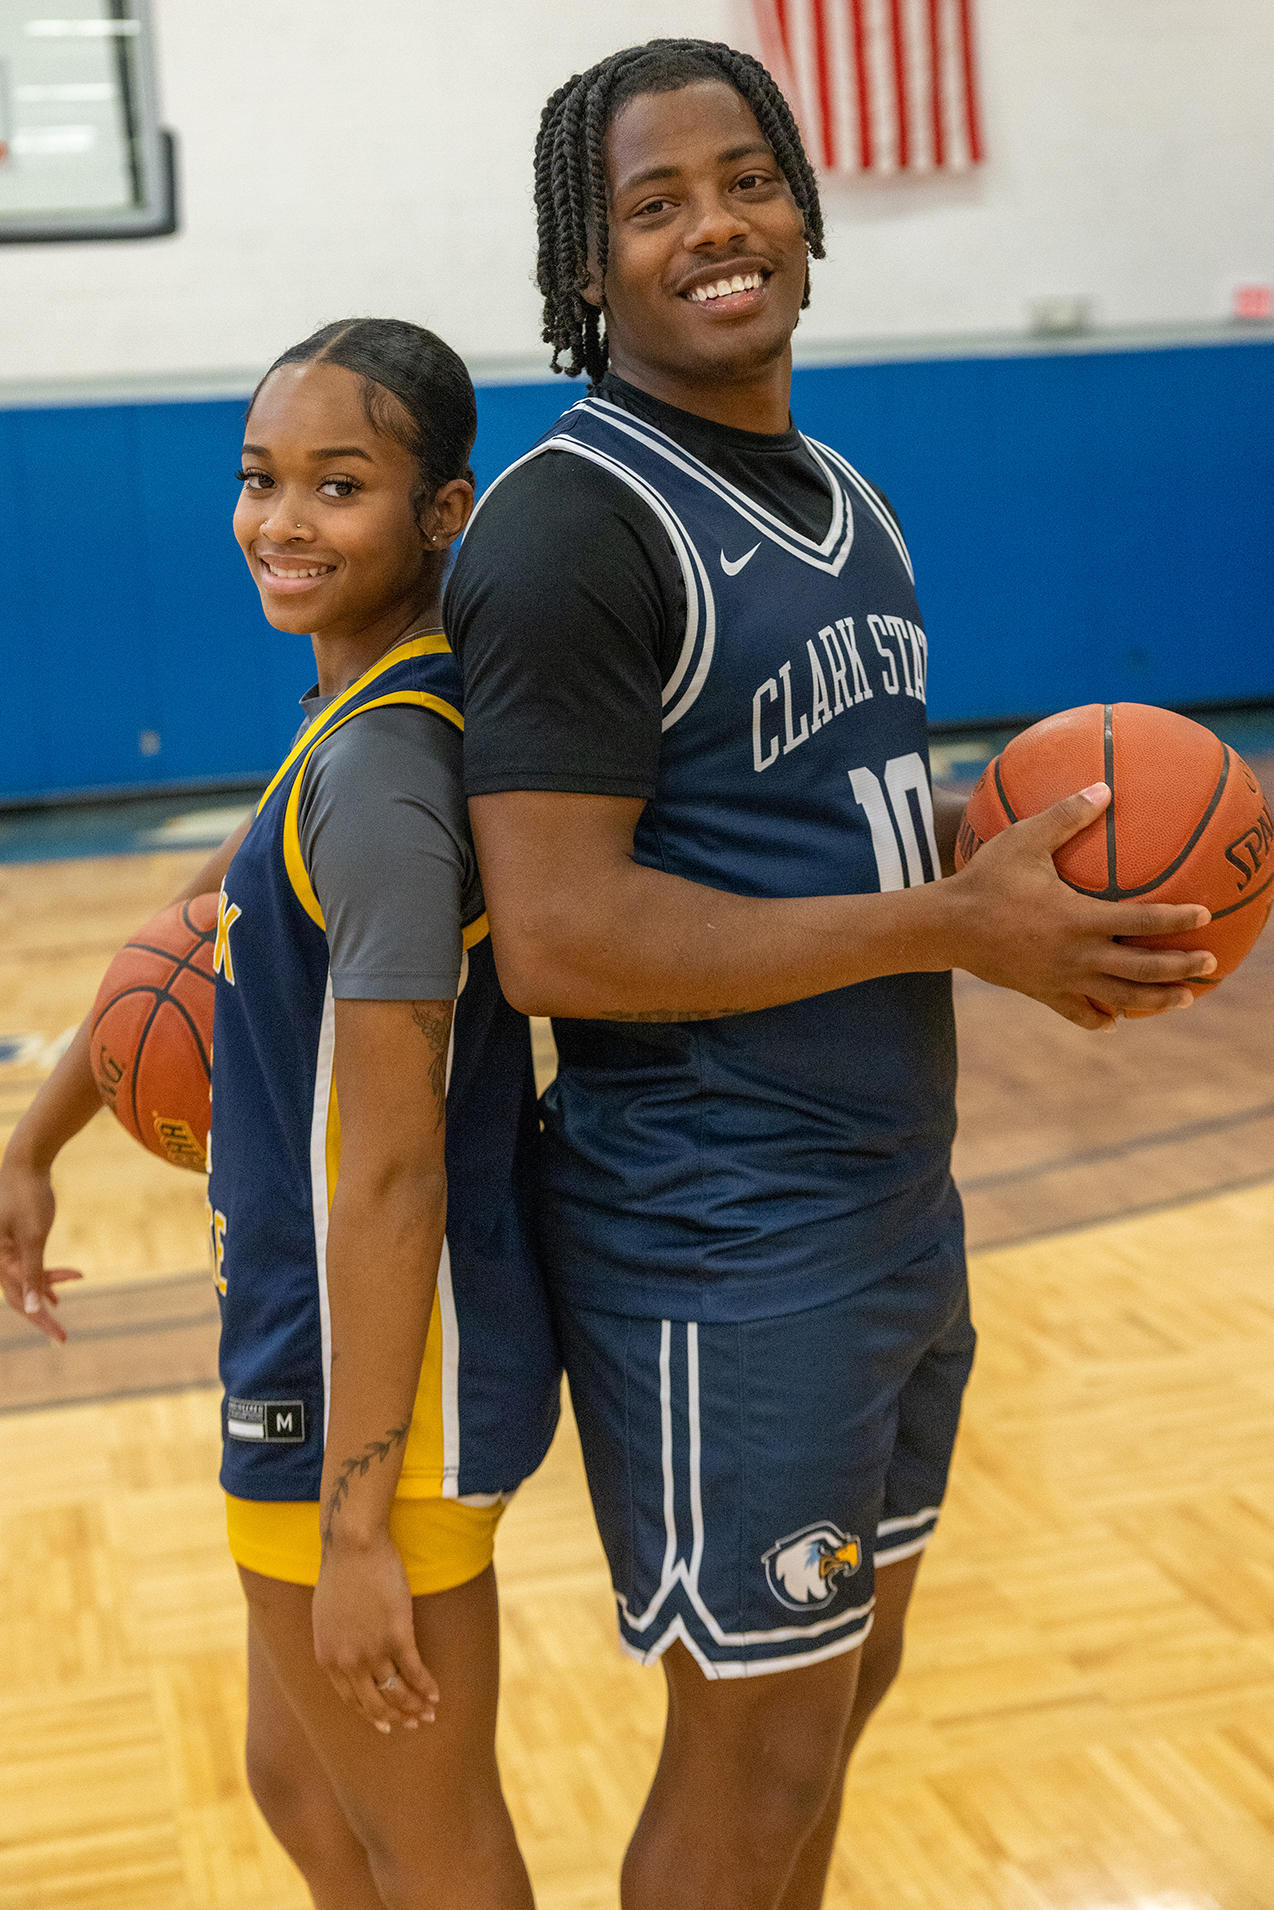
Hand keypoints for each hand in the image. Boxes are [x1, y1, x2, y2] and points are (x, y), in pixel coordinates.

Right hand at [0, 1143, 81, 1341]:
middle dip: (41, 1314)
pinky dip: (44, 1274)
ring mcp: (4, 1249)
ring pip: (23, 1279)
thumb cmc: (27, 1196)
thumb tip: (29, 1308)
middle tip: (63, 1337)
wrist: (25, 1163)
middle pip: (18, 1295)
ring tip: (61, 1306)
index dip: (39, 1321)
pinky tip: (62, 1280)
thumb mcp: (34, 1236)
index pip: (17, 1300)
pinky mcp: (13, 1239)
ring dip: (44, 1291)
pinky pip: (26, 1264)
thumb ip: (31, 1272)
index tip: (61, 1338)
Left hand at [311, 1529, 439, 1734]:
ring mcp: (373, 1649)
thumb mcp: (325, 1618)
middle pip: (375, 1702)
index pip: (352, 1700)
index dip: (372, 1715)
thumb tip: (347, 1661)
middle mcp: (349, 1661)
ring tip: (428, 1713)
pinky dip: (426, 1686)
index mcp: (328, 1659)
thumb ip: (335, 1645)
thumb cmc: (340, 1574)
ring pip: (396, 1690)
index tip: (386, 1723)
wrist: (353, 1546)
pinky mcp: (398, 1634)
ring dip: (414, 1706)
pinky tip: (436, 1694)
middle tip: (411, 1725)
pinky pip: (415, 1670)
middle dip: (395, 1718)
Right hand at [949, 782, 1215, 1029]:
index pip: (1140, 921)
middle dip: (1179, 968)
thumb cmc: (985, 878)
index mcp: (1078, 918)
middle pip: (1141, 969)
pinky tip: (1116, 1021)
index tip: (1204, 915)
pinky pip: (1078, 1012)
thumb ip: (1067, 815)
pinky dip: (1100, 1018)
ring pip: (1119, 997)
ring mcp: (1061, 978)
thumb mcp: (1024, 839)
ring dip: (1156, 1000)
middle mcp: (1076, 954)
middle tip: (1210, 964)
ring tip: (1184, 999)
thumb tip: (1105, 787)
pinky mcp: (1042, 992)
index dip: (1176, 919)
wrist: (945, 927)